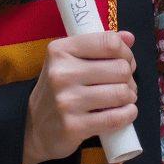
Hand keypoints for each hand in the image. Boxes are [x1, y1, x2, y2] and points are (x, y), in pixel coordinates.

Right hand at [22, 30, 136, 163]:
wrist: (34, 127)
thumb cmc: (59, 89)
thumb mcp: (70, 60)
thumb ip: (99, 45)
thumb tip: (129, 37)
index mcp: (60, 50)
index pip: (108, 42)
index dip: (125, 52)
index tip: (125, 61)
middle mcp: (61, 73)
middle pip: (120, 68)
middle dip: (129, 77)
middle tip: (125, 83)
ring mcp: (66, 101)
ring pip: (121, 93)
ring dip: (130, 96)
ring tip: (124, 98)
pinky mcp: (73, 126)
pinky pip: (115, 118)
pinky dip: (128, 114)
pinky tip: (126, 112)